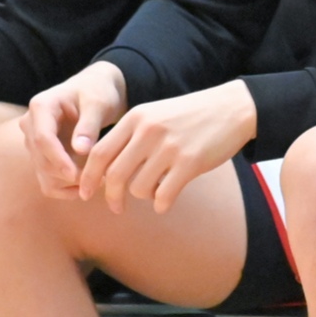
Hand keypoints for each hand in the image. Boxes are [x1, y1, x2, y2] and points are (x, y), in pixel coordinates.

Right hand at [22, 62, 128, 198]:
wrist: (94, 92)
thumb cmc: (97, 92)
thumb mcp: (98, 103)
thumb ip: (89, 125)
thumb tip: (80, 150)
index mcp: (41, 107)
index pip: (43, 139)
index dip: (59, 159)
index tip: (78, 175)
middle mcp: (31, 125)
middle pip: (42, 159)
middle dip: (68, 174)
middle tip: (99, 180)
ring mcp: (33, 142)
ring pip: (44, 174)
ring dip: (69, 183)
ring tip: (99, 180)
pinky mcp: (41, 156)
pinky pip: (47, 181)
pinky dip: (66, 189)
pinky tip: (87, 186)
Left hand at [78, 82, 257, 213]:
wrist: (231, 108)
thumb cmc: (188, 116)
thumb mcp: (154, 116)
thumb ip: (129, 138)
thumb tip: (105, 174)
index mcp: (135, 118)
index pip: (99, 152)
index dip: (88, 177)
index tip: (84, 194)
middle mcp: (148, 131)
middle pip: (114, 175)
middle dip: (111, 197)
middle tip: (116, 208)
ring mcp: (169, 147)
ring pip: (139, 188)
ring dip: (144, 196)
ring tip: (156, 190)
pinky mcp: (190, 162)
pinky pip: (164, 196)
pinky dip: (161, 204)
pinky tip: (166, 200)